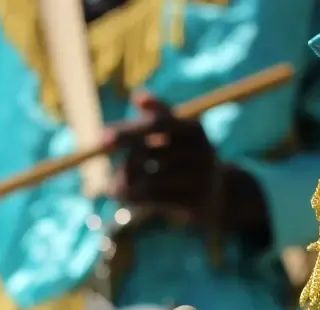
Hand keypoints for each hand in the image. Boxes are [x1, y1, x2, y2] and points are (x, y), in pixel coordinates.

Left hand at [106, 92, 217, 222]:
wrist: (218, 197)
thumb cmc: (185, 162)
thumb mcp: (175, 137)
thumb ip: (156, 119)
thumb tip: (138, 96)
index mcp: (194, 129)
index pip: (157, 124)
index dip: (129, 131)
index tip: (101, 139)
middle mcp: (202, 151)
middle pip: (151, 152)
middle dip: (125, 163)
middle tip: (108, 174)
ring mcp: (201, 178)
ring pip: (150, 180)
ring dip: (126, 186)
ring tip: (112, 189)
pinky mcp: (196, 202)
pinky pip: (157, 200)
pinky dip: (135, 199)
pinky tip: (124, 198)